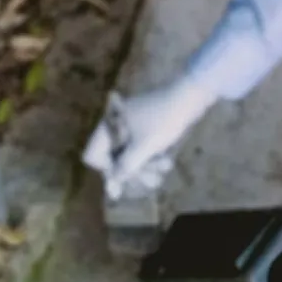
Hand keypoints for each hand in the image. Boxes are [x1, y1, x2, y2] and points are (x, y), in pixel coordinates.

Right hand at [82, 77, 216, 198]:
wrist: (189, 97)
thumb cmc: (164, 121)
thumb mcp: (144, 147)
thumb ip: (126, 167)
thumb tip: (112, 184)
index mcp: (108, 126)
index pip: (93, 155)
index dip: (107, 170)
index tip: (126, 176)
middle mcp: (116, 126)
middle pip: (114, 158)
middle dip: (134, 171)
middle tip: (151, 179)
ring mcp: (131, 125)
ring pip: (131, 154)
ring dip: (148, 166)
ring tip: (165, 166)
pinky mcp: (146, 126)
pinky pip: (142, 147)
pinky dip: (153, 156)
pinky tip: (167, 161)